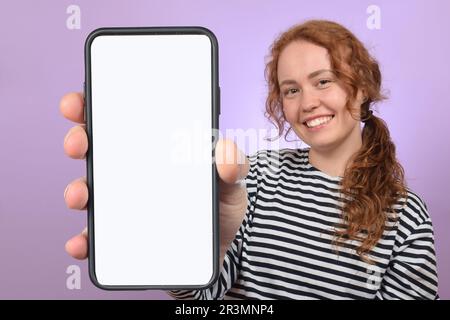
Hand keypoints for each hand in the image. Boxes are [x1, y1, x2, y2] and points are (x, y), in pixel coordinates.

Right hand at [60, 92, 248, 265]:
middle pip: (95, 149)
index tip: (80, 102)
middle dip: (78, 140)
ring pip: (88, 191)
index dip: (95, 104)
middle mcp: (132, 172)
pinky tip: (83, 242)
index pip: (120, 119)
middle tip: (80, 144)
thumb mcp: (232, 183)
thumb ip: (234, 166)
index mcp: (155, 149)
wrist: (220, 248)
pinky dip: (84, 239)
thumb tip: (225, 149)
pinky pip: (95, 237)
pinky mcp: (120, 237)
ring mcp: (122, 204)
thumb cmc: (220, 207)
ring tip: (81, 195)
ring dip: (75, 190)